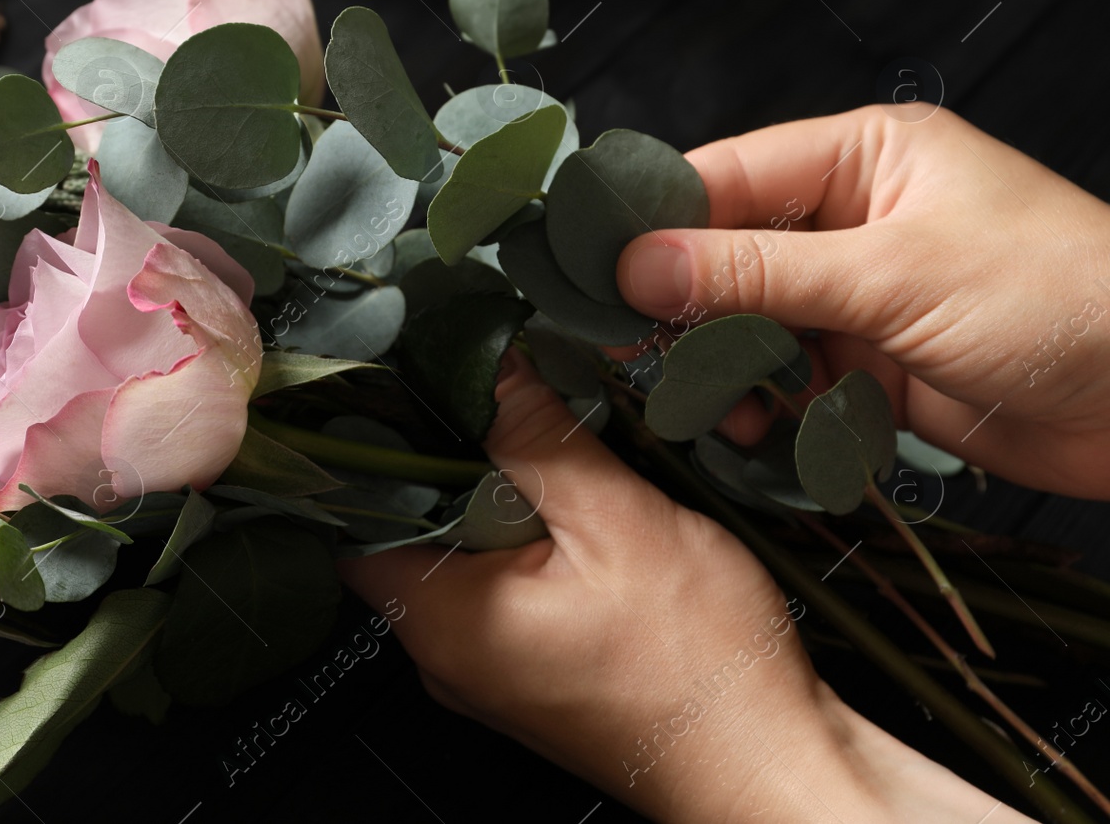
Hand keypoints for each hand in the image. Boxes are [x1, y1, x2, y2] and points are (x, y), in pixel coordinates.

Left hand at [339, 351, 1033, 822]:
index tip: (418, 386)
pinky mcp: (533, 668)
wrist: (771, 764)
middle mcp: (450, 653)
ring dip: (506, 500)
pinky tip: (586, 518)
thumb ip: (539, 437)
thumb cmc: (703, 671)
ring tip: (560, 461)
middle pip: (415, 528)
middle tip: (512, 409)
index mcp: (443, 620)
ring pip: (467, 553)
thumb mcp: (617, 519)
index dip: (383, 443)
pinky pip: (508, 584)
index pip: (359, 514)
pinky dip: (535, 542)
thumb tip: (490, 367)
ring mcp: (491, 666)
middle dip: (459, 462)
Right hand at [615, 104, 1109, 498]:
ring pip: (749, 324)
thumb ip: (759, 272)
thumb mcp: (894, 275)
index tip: (590, 266)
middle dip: (683, 305)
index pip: (727, 175)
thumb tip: (638, 263)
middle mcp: (854, 219)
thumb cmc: (1058, 300)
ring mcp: (861, 296)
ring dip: (722, 365)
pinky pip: (789, 378)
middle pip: (727, 254)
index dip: (654, 219)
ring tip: (709, 401)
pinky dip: (766, 405)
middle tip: (628, 347)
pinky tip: (759, 426)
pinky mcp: (873, 366)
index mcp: (863, 158)